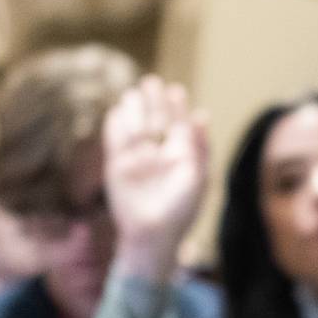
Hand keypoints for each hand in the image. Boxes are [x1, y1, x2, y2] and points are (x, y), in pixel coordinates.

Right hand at [102, 75, 209, 281]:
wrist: (153, 235)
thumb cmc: (182, 209)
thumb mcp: (198, 176)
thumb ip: (199, 145)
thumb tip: (202, 114)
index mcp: (180, 154)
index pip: (177, 122)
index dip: (176, 106)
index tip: (175, 90)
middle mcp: (158, 153)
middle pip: (155, 119)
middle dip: (153, 101)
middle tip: (150, 82)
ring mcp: (137, 159)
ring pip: (134, 126)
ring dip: (133, 110)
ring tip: (133, 94)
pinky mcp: (117, 167)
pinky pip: (115, 141)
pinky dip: (115, 126)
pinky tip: (117, 112)